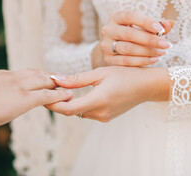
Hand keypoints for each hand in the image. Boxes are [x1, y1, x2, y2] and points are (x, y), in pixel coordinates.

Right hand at [0, 69, 72, 129]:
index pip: (15, 74)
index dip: (26, 75)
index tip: (32, 76)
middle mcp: (10, 77)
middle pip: (34, 73)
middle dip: (46, 75)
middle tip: (56, 76)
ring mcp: (20, 87)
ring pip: (44, 81)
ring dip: (56, 82)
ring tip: (67, 84)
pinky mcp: (26, 98)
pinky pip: (48, 96)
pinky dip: (60, 95)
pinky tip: (68, 96)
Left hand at [47, 67, 169, 121]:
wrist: (146, 86)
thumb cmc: (126, 75)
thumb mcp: (101, 73)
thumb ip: (77, 79)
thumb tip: (56, 79)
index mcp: (99, 100)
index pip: (68, 109)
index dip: (53, 104)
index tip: (44, 95)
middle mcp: (101, 112)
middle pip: (72, 112)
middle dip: (59, 102)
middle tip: (51, 88)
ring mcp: (104, 117)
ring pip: (79, 113)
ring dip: (70, 103)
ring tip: (63, 89)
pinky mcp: (107, 118)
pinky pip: (88, 113)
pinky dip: (81, 105)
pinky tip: (78, 94)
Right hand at [92, 11, 173, 67]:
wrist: (113, 51)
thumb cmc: (132, 36)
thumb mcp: (143, 28)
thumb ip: (156, 25)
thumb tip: (170, 23)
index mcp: (116, 17)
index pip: (130, 16)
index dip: (146, 22)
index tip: (161, 29)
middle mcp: (107, 30)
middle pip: (130, 34)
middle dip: (150, 40)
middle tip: (166, 44)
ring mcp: (106, 45)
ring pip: (128, 49)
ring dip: (148, 51)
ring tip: (162, 52)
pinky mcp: (107, 60)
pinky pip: (126, 61)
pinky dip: (142, 61)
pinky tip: (154, 59)